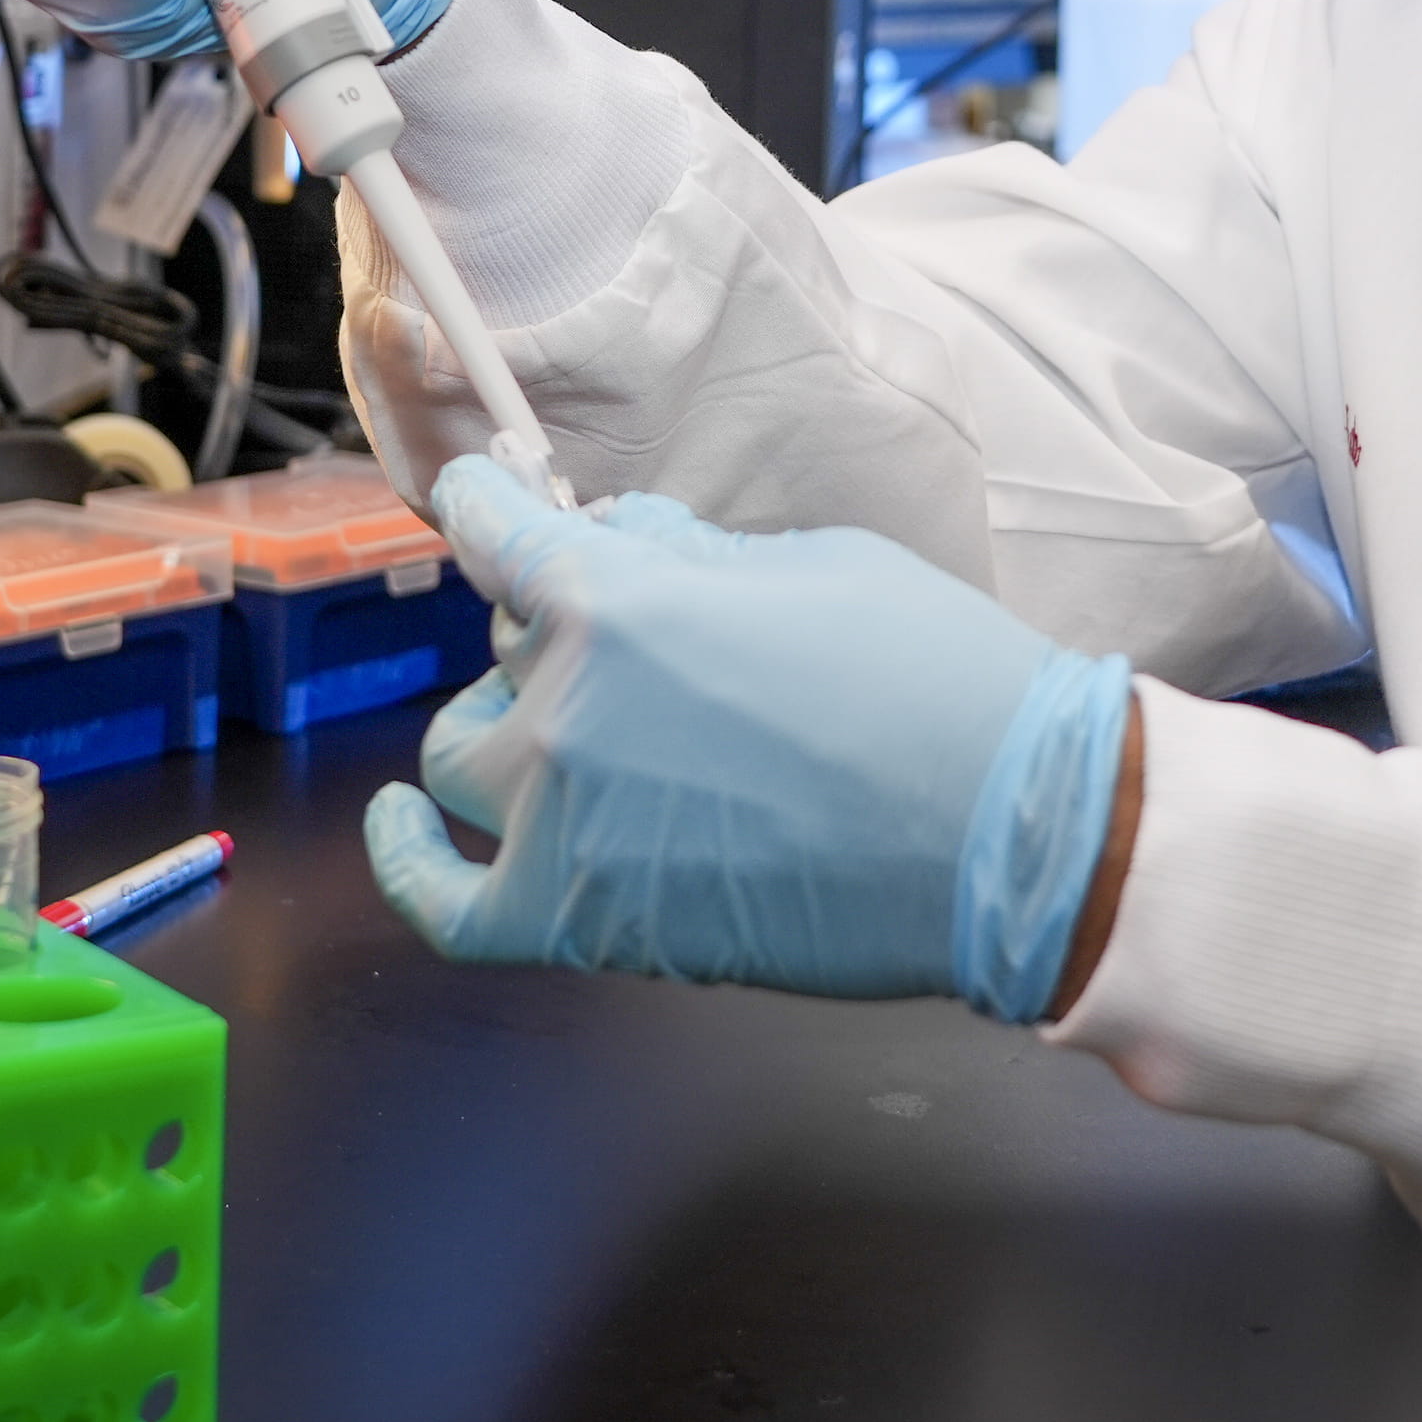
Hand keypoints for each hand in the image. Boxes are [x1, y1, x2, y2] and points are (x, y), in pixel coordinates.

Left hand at [363, 461, 1134, 1019]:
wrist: (1014, 836)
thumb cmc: (939, 690)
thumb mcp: (814, 562)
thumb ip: (689, 554)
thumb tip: (620, 536)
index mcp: (617, 601)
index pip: (495, 533)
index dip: (484, 506)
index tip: (478, 498)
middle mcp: (567, 708)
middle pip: (499, 653)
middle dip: (554, 634)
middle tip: (637, 648)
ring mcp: (566, 824)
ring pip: (465, 758)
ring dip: (509, 731)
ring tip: (578, 730)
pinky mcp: (587, 922)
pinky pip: (446, 904)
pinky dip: (411, 863)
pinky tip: (407, 823)